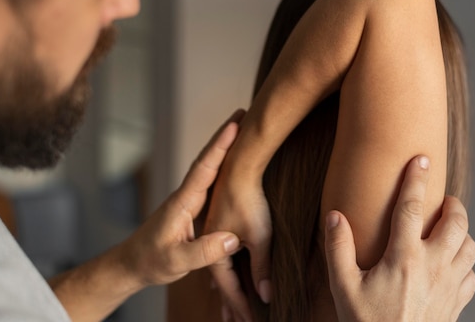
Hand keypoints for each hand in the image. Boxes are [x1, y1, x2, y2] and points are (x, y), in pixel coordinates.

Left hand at [119, 110, 244, 288]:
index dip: (219, 146)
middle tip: (243, 113)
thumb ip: (203, 251)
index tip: (235, 125)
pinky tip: (231, 161)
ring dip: (224, 148)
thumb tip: (233, 239)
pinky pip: (210, 181)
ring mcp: (189, 201)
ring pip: (209, 169)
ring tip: (242, 129)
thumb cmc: (150, 262)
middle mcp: (186, 196)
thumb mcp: (177, 261)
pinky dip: (221, 165)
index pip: (204, 169)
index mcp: (182, 203)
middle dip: (224, 137)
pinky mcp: (191, 208)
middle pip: (208, 160)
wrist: (132, 264)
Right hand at [203, 146, 272, 320]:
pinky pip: (221, 255)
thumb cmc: (249, 201)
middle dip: (232, 303)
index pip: (230, 289)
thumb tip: (266, 294)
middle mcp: (208, 246)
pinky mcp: (217, 224)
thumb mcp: (260, 237)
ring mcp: (210, 235)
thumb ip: (262, 266)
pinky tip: (228, 271)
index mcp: (216, 253)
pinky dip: (228, 269)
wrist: (238, 167)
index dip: (241, 308)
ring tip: (231, 307)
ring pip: (221, 269)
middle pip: (222, 283)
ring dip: (229, 288)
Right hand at [324, 156, 474, 321]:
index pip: (412, 207)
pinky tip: (452, 264)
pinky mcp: (457, 304)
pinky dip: (466, 263)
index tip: (420, 159)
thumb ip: (338, 248)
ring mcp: (449, 285)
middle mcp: (432, 266)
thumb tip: (334, 216)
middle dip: (453, 204)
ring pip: (470, 246)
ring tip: (449, 229)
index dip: (416, 178)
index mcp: (403, 257)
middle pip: (456, 222)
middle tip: (444, 199)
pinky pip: (472, 275)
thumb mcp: (343, 286)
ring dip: (462, 232)